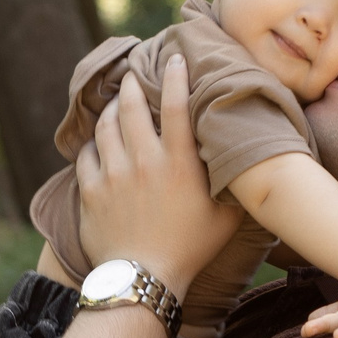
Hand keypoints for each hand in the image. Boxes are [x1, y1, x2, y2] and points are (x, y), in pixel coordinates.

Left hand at [76, 56, 241, 298]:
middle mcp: (145, 162)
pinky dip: (93, 144)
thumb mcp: (225, 218)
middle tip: (135, 74)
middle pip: (134, 106)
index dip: (175, 75)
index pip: (178, 105)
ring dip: (113, 109)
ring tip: (118, 103)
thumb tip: (250, 163)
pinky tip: (99, 143)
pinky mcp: (91, 190)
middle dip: (134, 83)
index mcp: (180, 164)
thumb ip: (233, 185)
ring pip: (107, 125)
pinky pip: (86, 155)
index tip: (174, 58)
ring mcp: (114, 174)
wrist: (144, 280)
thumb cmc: (191, 249)